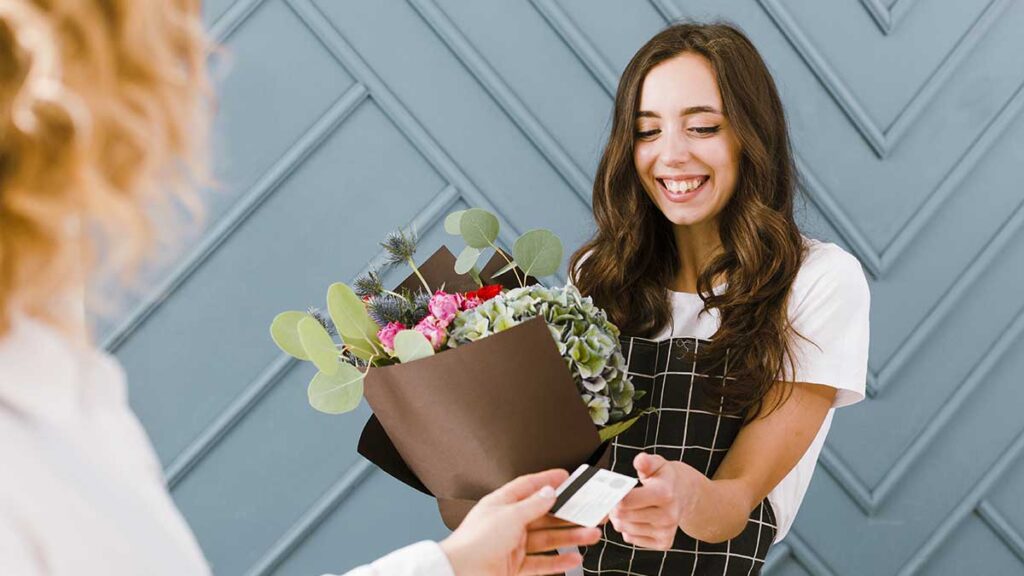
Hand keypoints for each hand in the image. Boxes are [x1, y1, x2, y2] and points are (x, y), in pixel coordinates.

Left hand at [440, 469, 602, 575]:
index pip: (528, 486)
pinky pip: (541, 562)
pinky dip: (558, 561)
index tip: (566, 477)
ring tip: (590, 535)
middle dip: (568, 514)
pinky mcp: (514, 566)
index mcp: (501, 504)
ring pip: (547, 539)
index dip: (547, 480)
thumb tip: (549, 492)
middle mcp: (507, 523)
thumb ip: (532, 505)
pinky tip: (573, 558)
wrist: (459, 574)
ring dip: (569, 537)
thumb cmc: (474, 542)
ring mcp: (511, 546)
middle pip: (543, 515)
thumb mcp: (508, 516)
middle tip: (589, 511)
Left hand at [609, 453, 698, 550]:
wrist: (685, 494)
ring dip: (619, 518)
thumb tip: (640, 460)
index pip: (625, 501)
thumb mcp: (657, 464)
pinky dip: (628, 529)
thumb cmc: (665, 478)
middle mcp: (667, 515)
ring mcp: (666, 532)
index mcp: (664, 494)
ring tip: (627, 507)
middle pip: (622, 516)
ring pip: (624, 529)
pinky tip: (636, 518)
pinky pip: (631, 539)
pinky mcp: (664, 543)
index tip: (609, 491)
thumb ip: (646, 462)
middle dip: (613, 507)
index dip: (613, 496)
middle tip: (616, 498)